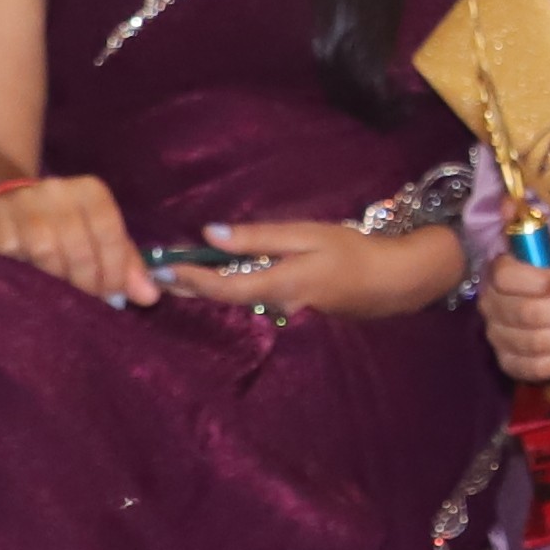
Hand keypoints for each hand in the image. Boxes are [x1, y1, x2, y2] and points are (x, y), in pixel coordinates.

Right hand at [0, 170, 153, 309]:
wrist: (7, 207)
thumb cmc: (62, 227)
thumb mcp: (97, 237)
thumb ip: (125, 263)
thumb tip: (149, 296)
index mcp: (89, 191)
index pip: (109, 229)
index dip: (115, 267)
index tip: (115, 293)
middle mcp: (57, 190)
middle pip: (79, 244)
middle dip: (88, 281)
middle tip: (89, 301)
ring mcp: (23, 202)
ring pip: (46, 250)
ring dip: (56, 279)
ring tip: (61, 293)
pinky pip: (13, 252)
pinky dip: (23, 270)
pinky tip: (29, 277)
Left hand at [166, 217, 468, 321]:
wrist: (395, 282)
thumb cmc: (353, 252)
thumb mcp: (306, 235)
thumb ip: (258, 238)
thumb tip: (210, 235)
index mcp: (278, 285)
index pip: (221, 287)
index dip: (188, 280)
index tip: (159, 270)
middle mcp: (276, 307)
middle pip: (223, 300)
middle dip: (189, 288)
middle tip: (154, 277)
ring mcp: (285, 315)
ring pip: (237, 302)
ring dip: (207, 290)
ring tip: (176, 277)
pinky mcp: (294, 313)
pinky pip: (253, 301)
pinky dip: (231, 290)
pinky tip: (219, 280)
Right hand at [477, 242, 549, 382]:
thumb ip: (536, 233)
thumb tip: (508, 203)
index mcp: (500, 274)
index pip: (505, 276)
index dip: (538, 281)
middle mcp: (492, 306)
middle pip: (527, 312)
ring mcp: (498, 337)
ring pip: (535, 342)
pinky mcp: (510, 364)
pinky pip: (535, 369)